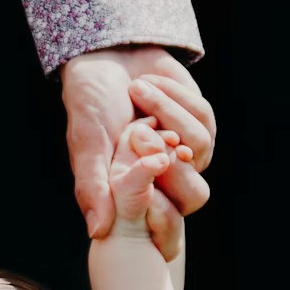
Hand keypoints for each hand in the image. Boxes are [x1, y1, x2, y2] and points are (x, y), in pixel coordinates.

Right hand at [61, 46, 215, 259]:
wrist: (106, 57)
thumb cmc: (91, 104)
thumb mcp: (87, 146)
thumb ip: (93, 187)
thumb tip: (98, 232)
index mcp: (139, 195)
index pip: (168, 223)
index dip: (161, 206)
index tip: (133, 162)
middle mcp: (168, 180)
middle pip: (196, 194)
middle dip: (164, 156)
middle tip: (135, 129)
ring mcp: (189, 151)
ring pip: (198, 147)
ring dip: (166, 113)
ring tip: (136, 91)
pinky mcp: (202, 120)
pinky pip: (202, 116)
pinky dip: (172, 95)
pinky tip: (148, 82)